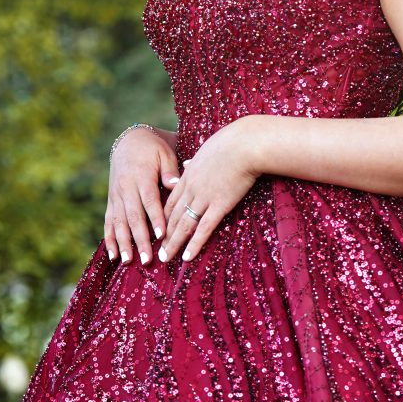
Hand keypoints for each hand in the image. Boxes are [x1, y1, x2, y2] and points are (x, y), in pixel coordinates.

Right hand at [105, 127, 179, 266]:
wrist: (129, 141)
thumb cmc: (153, 149)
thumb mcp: (164, 153)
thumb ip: (169, 170)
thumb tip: (175, 184)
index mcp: (141, 176)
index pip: (149, 200)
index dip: (155, 218)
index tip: (162, 235)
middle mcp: (126, 188)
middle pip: (133, 216)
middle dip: (140, 239)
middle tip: (148, 259)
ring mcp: (116, 196)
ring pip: (118, 222)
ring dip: (123, 243)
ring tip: (128, 261)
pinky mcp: (111, 201)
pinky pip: (108, 222)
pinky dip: (110, 239)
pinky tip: (113, 255)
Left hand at [159, 117, 259, 263]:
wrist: (244, 145)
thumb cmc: (229, 143)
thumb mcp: (204, 149)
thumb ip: (193, 160)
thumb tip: (185, 163)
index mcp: (188, 175)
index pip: (170, 201)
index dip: (163, 218)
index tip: (158, 230)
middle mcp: (191, 189)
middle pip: (173, 216)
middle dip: (164, 235)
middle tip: (157, 250)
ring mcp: (204, 198)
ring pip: (184, 225)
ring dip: (174, 243)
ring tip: (166, 258)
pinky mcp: (220, 205)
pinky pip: (204, 228)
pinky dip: (194, 244)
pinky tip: (187, 256)